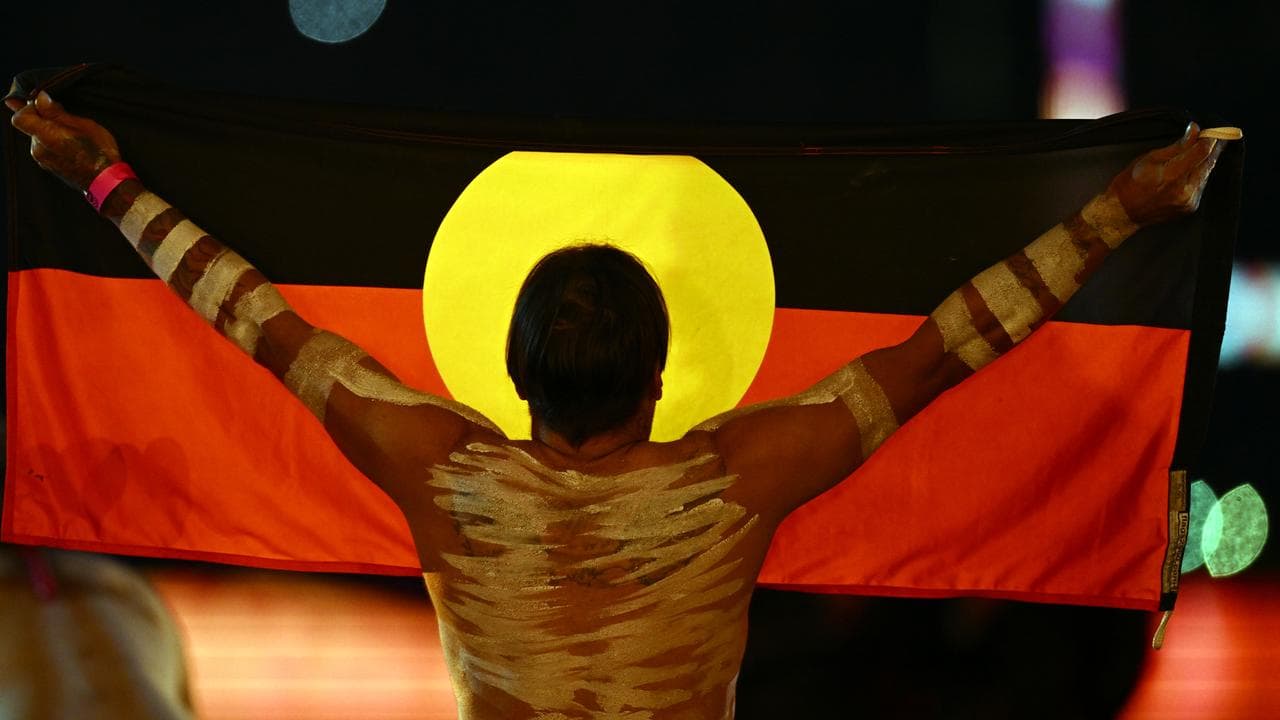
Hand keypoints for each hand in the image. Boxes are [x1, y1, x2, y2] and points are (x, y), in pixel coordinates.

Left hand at [7, 91, 120, 191]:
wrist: (106, 181)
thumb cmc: (99, 153)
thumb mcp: (83, 124)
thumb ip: (56, 112)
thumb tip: (40, 99)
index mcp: (46, 136)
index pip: (19, 118)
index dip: (28, 109)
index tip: (44, 106)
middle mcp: (39, 149)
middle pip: (30, 127)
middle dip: (43, 119)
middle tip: (65, 119)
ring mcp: (43, 159)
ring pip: (38, 137)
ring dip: (50, 132)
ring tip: (72, 135)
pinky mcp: (49, 166)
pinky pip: (44, 149)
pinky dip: (53, 143)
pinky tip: (71, 146)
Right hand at [1105, 122, 1227, 226]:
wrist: (1122, 213)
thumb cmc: (1129, 185)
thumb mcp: (1149, 158)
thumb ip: (1177, 146)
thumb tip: (1195, 131)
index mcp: (1172, 176)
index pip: (1202, 152)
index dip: (1209, 138)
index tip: (1210, 131)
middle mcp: (1184, 191)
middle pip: (1209, 162)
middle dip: (1212, 149)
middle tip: (1213, 137)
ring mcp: (1188, 201)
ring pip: (1206, 174)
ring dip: (1204, 162)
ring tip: (1197, 153)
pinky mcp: (1190, 207)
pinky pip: (1200, 186)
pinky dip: (1198, 176)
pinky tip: (1188, 172)